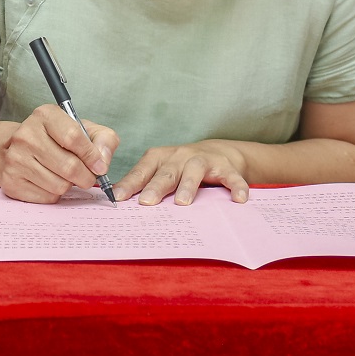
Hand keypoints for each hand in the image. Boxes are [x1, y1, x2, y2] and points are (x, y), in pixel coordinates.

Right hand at [0, 105, 117, 202]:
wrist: (14, 149)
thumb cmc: (55, 139)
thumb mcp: (82, 129)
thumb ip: (103, 140)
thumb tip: (103, 163)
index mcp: (45, 116)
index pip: (74, 137)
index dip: (92, 156)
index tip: (99, 166)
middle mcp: (26, 135)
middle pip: (69, 166)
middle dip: (86, 177)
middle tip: (87, 177)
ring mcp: (15, 159)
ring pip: (59, 185)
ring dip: (69, 185)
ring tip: (65, 176)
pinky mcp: (11, 182)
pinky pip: (47, 197)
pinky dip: (55, 194)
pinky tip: (49, 182)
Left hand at [117, 141, 252, 206]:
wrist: (218, 153)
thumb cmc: (181, 167)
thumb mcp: (161, 171)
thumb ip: (143, 183)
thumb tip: (115, 202)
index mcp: (160, 158)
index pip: (142, 171)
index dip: (130, 184)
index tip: (118, 198)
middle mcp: (180, 157)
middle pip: (166, 172)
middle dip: (156, 187)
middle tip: (147, 202)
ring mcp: (203, 161)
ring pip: (194, 171)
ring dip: (188, 186)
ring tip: (183, 203)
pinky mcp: (226, 167)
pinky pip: (231, 177)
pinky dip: (236, 187)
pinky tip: (239, 200)